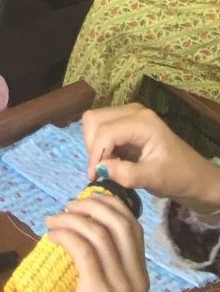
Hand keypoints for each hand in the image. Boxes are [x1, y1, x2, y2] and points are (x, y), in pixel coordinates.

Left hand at [46, 192, 147, 291]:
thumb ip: (99, 259)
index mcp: (139, 275)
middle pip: (120, 223)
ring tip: (53, 220)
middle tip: (68, 206)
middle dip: (92, 204)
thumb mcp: (102, 285)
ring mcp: (120, 286)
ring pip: (99, 233)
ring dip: (72, 218)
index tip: (87, 197)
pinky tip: (52, 235)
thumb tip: (75, 220)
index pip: (132, 226)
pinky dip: (64, 234)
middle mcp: (136, 279)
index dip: (110, 204)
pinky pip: (82, 249)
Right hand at [82, 105, 219, 215]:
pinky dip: (101, 145)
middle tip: (99, 172)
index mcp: (142, 122)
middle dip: (92, 146)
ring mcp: (130, 116)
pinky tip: (112, 162)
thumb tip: (99, 169)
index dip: (96, 154)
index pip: (105, 131)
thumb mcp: (156, 179)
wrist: (199, 180)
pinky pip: (103, 128)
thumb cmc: (181, 178)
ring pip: (95, 122)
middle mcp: (133, 112)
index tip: (95, 178)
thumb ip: (127, 174)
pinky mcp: (127, 124)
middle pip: (95, 120)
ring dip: (94, 145)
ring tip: (106, 167)